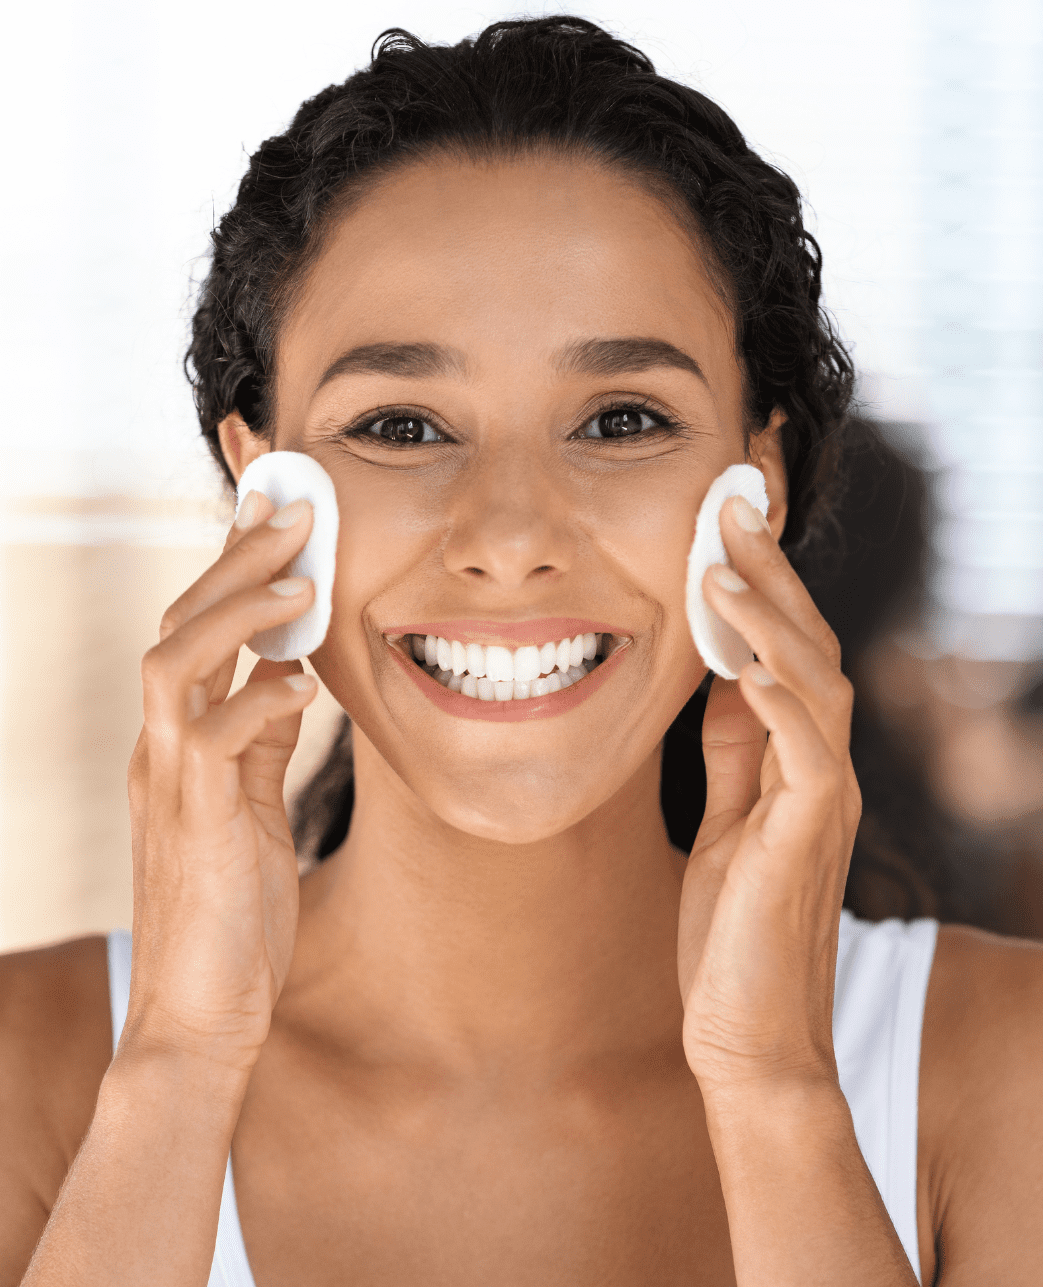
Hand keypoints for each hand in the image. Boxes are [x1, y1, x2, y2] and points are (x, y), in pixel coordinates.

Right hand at [123, 491, 318, 1075]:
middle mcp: (161, 750)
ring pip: (174, 660)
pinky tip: (305, 683)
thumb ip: (258, 739)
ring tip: (302, 576)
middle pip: (179, 625)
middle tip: (294, 509)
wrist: (203, 1016)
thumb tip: (289, 674)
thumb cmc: (232, 913)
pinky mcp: (193, 823)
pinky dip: (258, 699)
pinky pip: (211, 739)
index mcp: (177, 743)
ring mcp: (167, 783)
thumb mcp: (250, 807)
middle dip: (236, 559)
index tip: (274, 509)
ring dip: (238, 610)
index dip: (231, 565)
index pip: (196, 630)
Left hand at [677, 494, 860, 1097]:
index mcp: (793, 759)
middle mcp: (818, 768)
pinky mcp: (807, 841)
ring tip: (720, 566)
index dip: (760, 580)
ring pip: (814, 686)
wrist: (749, 1035)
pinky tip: (745, 665)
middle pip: (807, 647)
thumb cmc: (730, 932)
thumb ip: (735, 752)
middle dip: (768, 571)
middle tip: (730, 504)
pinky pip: (808, 757)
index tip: (724, 517)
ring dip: (768, 621)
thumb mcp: (724, 821)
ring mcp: (820, 802)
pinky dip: (781, 704)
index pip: (784, 648)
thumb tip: (724, 676)